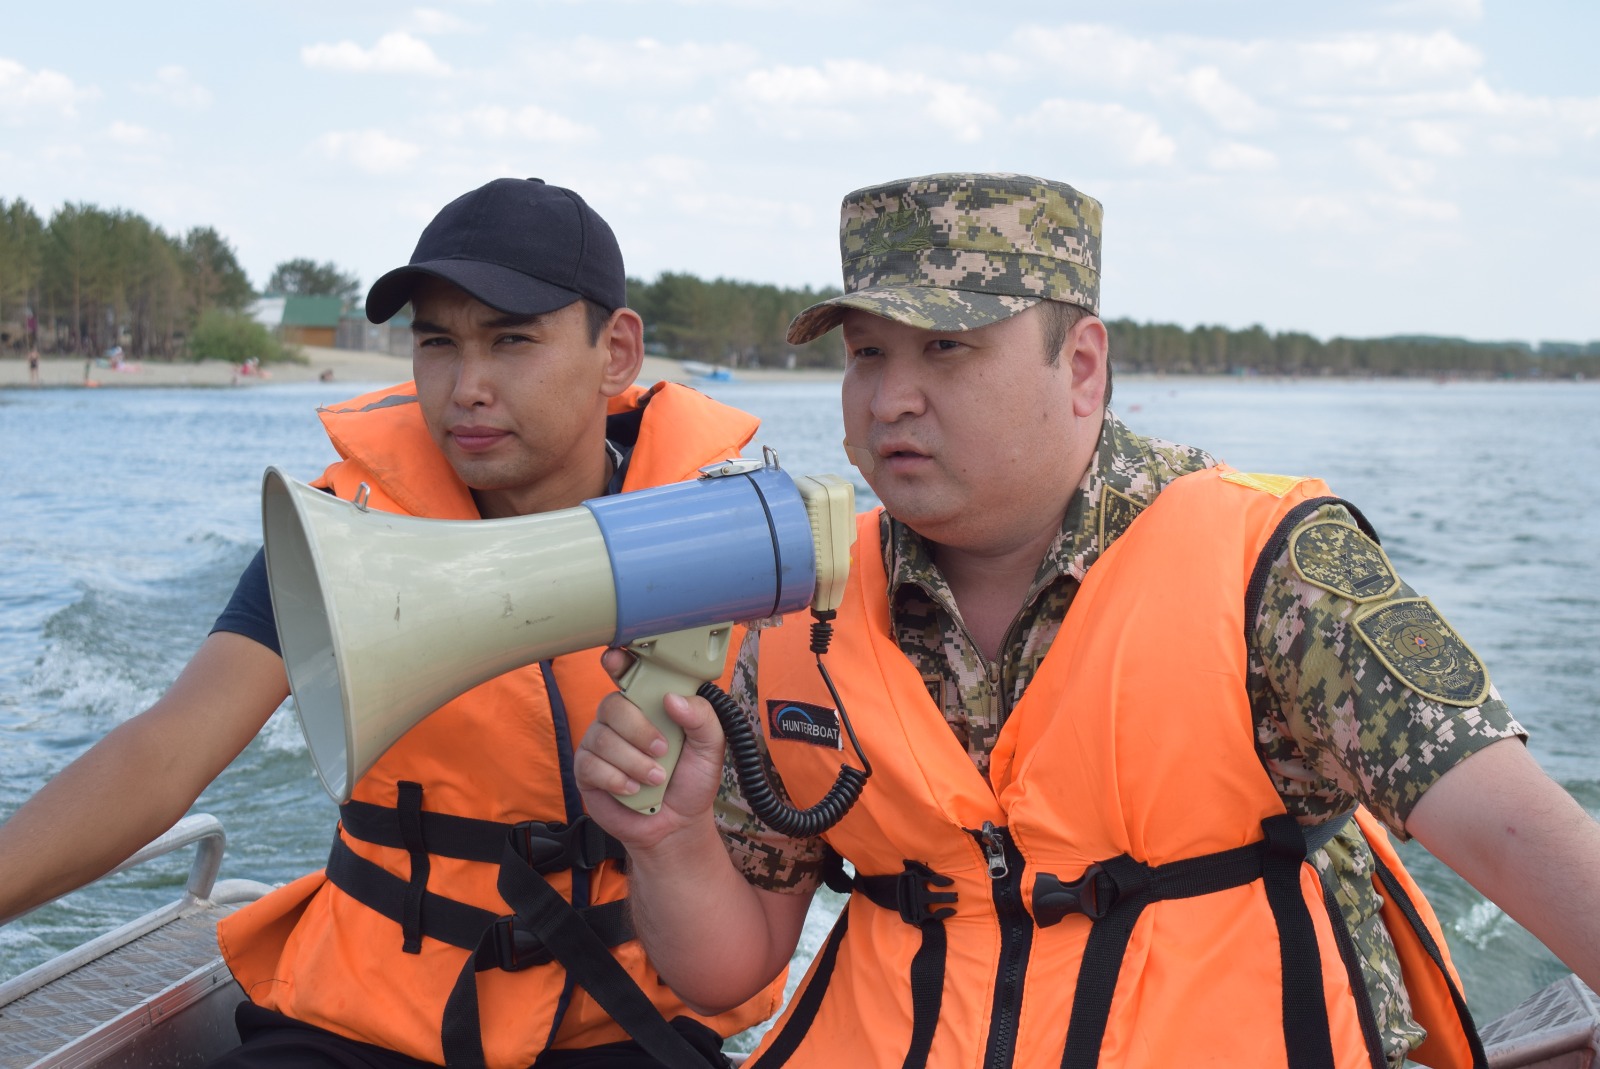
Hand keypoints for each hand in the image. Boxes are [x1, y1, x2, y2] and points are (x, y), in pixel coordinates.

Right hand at [574, 649, 727, 853]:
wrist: (676, 825)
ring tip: (655, 779)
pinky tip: (633, 790)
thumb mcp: (710, 748)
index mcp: (649, 706)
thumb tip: (673, 699)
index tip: (615, 657)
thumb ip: (701, 718)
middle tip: (662, 750)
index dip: (619, 662)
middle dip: (638, 730)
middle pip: (613, 706)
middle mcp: (621, 720)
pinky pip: (591, 765)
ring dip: (633, 762)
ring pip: (602, 738)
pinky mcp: (587, 771)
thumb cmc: (691, 780)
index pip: (629, 675)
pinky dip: (616, 779)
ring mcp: (600, 744)